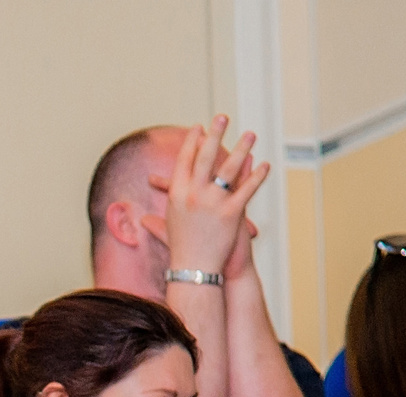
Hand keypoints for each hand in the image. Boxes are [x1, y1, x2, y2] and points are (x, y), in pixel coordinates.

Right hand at [143, 116, 267, 276]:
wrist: (194, 271)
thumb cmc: (181, 250)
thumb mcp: (167, 230)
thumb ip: (156, 222)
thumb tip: (141, 221)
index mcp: (177, 195)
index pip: (184, 160)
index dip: (192, 142)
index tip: (199, 128)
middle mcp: (193, 195)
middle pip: (205, 157)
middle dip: (215, 134)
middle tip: (222, 117)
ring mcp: (213, 203)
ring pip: (229, 168)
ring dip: (242, 148)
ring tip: (250, 134)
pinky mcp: (231, 212)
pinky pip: (247, 188)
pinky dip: (257, 176)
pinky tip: (264, 165)